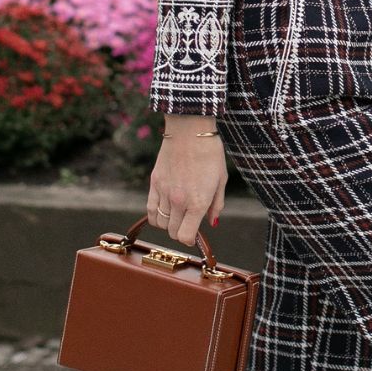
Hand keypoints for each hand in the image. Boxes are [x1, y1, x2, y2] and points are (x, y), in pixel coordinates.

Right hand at [148, 115, 226, 247]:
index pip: (185, 237)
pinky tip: (163, 210)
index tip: (194, 235)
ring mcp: (164, 192)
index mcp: (198, 202)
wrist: (189, 130)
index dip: (190, 240)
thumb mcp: (221, 180)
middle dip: (181, 232)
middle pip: (173, 233)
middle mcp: (179, 201)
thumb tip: (212, 222)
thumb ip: (216, 204)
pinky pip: (150, 210)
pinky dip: (155, 215)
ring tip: (177, 214)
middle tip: (187, 222)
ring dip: (169, 223)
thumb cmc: (210, 153)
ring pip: (161, 223)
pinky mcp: (154, 183)